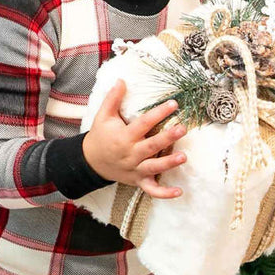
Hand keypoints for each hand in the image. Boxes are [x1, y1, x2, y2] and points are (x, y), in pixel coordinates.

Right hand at [82, 79, 186, 198]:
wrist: (90, 162)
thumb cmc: (100, 136)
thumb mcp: (103, 116)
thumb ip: (113, 98)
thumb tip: (122, 80)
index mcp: (124, 136)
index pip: (143, 123)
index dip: (158, 113)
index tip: (174, 104)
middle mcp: (130, 154)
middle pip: (151, 146)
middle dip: (167, 138)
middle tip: (182, 128)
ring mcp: (135, 169)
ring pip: (153, 167)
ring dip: (169, 163)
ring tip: (183, 157)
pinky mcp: (138, 181)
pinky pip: (152, 190)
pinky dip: (164, 193)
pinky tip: (179, 191)